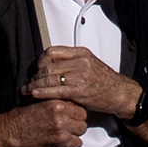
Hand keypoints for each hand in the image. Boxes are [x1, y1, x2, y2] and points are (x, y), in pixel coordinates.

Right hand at [0, 98, 88, 146]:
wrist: (8, 132)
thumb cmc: (21, 115)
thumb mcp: (39, 100)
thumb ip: (55, 100)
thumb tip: (68, 98)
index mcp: (57, 102)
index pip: (79, 107)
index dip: (75, 112)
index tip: (70, 116)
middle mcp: (61, 114)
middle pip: (83, 118)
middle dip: (76, 122)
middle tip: (67, 126)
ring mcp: (61, 128)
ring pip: (81, 130)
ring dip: (75, 133)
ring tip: (64, 134)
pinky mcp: (58, 141)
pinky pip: (76, 143)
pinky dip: (72, 144)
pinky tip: (64, 143)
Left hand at [27, 47, 142, 120]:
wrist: (121, 93)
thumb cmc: (105, 81)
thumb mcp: (90, 64)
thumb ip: (72, 62)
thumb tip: (50, 66)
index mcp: (81, 53)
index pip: (52, 52)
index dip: (40, 61)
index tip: (36, 70)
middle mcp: (81, 62)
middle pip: (47, 66)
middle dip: (34, 76)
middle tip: (28, 83)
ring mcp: (81, 76)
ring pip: (49, 78)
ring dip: (34, 86)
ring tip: (26, 91)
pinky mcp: (80, 91)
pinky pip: (56, 90)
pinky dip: (42, 92)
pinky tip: (34, 94)